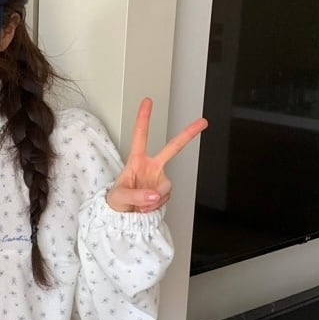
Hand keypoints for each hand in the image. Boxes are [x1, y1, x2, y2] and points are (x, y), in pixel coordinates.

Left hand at [106, 98, 207, 212]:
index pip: (140, 136)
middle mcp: (151, 167)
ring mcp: (159, 180)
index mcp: (136, 161)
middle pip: (172, 148)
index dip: (144, 118)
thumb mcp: (119, 197)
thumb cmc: (117, 202)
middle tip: (202, 122)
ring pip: (166, 186)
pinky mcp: (163, 193)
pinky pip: (165, 198)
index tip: (148, 101)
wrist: (122, 217)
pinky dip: (156, 206)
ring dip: (155, 198)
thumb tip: (154, 195)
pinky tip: (147, 208)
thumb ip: (136, 196)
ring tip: (141, 205)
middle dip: (187, 134)